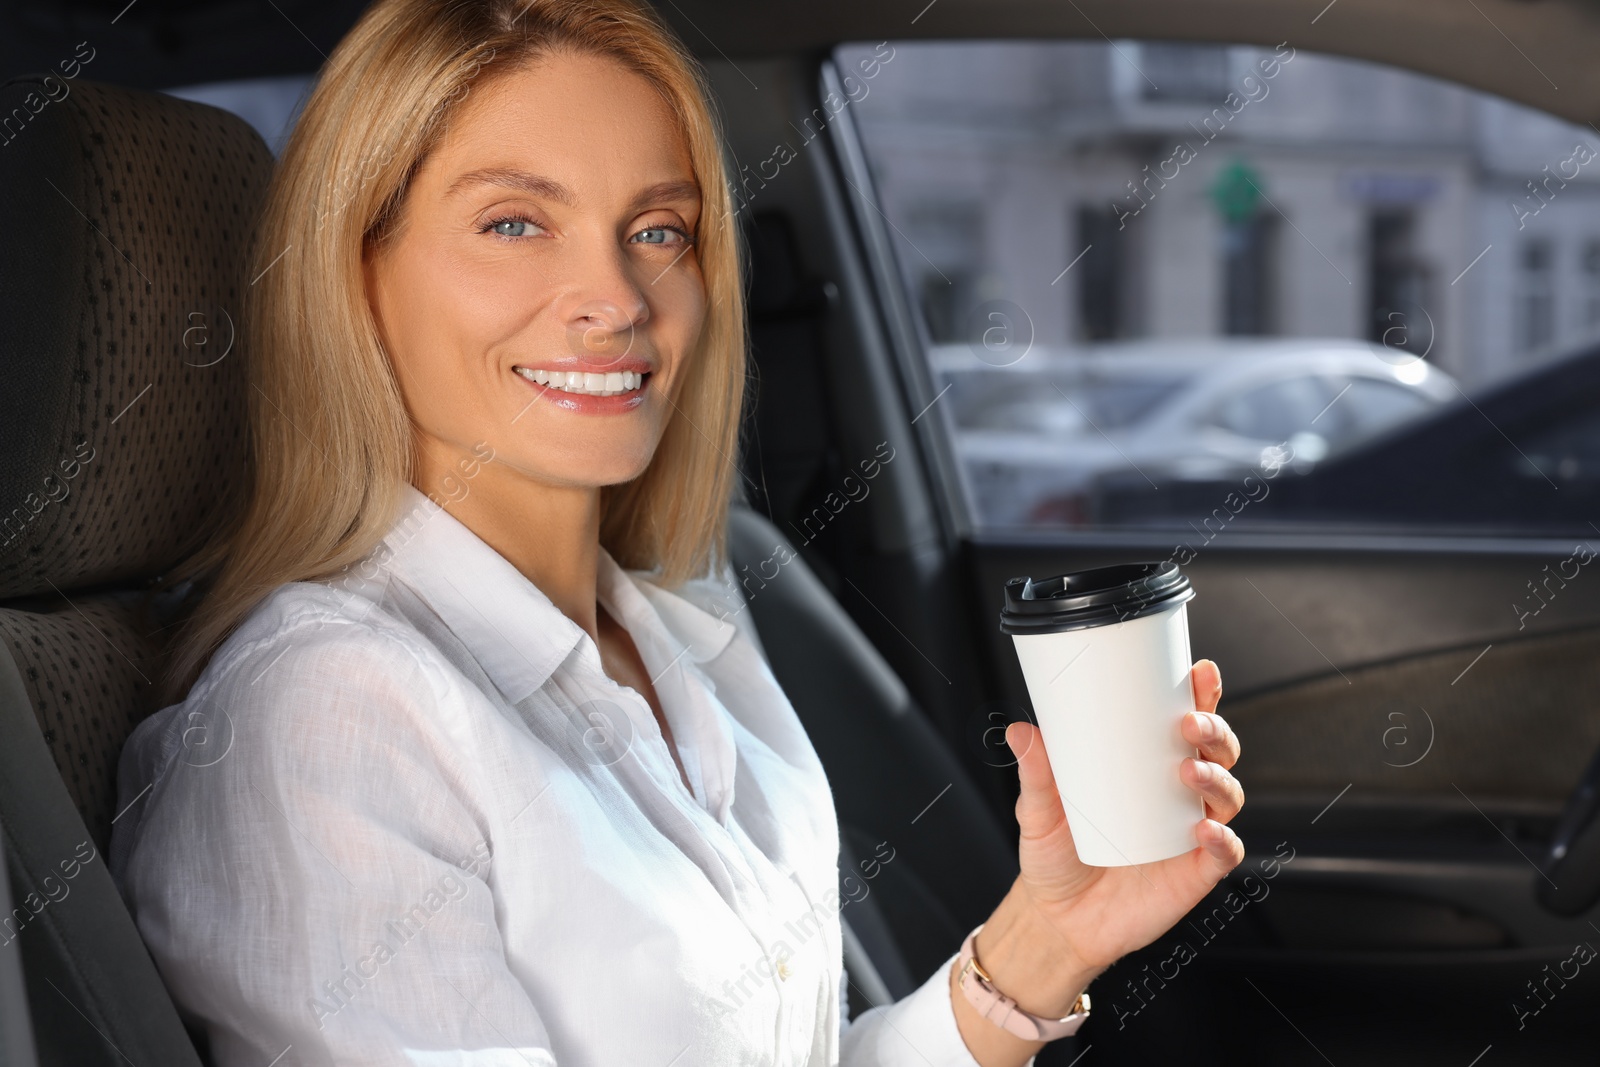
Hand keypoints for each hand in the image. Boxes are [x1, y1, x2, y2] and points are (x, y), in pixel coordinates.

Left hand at [1003, 658, 1243, 972]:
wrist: (1057, 920)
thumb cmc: (1055, 856)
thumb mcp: (1038, 810)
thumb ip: (1035, 774)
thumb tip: (1020, 732)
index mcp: (1147, 767)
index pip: (1184, 722)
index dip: (1201, 695)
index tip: (1199, 672)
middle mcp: (1177, 795)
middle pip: (1217, 752)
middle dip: (1214, 731)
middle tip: (1189, 724)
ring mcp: (1190, 833)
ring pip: (1227, 794)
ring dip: (1217, 778)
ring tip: (1189, 772)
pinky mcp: (1195, 873)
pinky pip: (1224, 853)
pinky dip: (1223, 839)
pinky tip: (1203, 830)